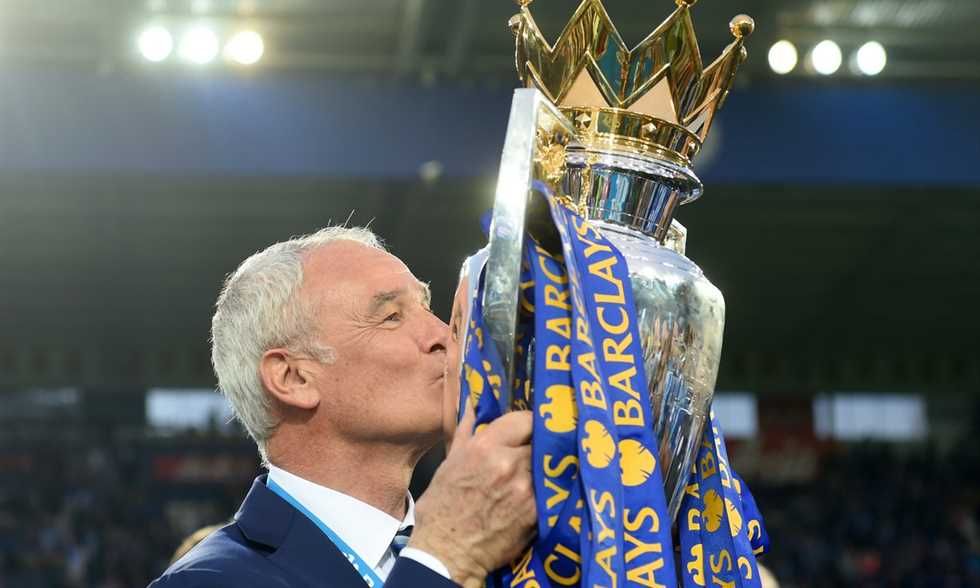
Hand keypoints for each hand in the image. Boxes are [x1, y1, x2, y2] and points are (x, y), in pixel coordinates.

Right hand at [410, 405, 535, 587]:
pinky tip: (540, 491)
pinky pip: (550, 490)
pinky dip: (546, 488)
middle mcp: (508, 463)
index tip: (529, 428)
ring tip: (538, 471)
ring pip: (547, 465)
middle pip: (540, 440)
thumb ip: (466, 430)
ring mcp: (525, 488)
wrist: (447, 551)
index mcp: (484, 447)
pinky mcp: (536, 511)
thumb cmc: (443, 505)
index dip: (529, 423)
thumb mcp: (450, 461)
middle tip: (534, 450)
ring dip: (543, 466)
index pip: (524, 419)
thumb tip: (472, 403)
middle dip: (538, 444)